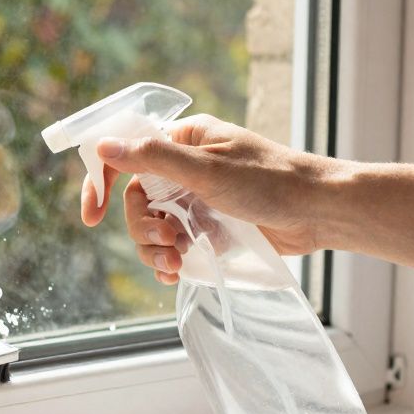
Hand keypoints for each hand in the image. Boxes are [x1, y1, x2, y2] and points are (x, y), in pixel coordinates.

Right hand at [80, 115, 342, 283]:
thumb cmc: (271, 181)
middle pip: (136, 201)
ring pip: (152, 227)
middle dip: (142, 228)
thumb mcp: (206, 168)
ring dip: (155, 249)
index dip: (102, 183)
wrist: (322, 212)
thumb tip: (103, 146)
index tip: (92, 215)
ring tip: (175, 263)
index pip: (126, 156)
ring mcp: (198, 198)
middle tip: (165, 243)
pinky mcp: (210, 226)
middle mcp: (186, 167)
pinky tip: (175, 274)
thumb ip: (154, 158)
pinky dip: (169, 261)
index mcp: (184, 140)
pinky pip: (174, 245)